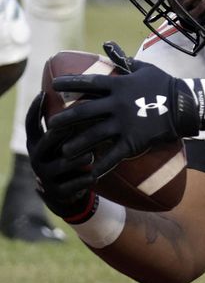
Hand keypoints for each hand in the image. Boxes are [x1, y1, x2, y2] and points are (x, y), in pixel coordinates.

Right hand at [24, 93, 97, 223]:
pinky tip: (95, 177)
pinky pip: (71, 185)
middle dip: (58, 133)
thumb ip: (69, 124)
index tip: (43, 93)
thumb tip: (84, 91)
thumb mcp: (65, 141)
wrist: (67, 191)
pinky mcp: (57, 191)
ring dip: (76, 159)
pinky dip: (83, 180)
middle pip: (46, 142)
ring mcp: (45, 176)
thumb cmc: (69, 156)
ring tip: (91, 155)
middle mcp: (37, 158)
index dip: (34, 109)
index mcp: (37, 143)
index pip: (31, 124)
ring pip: (60, 165)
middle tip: (73, 124)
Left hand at [47, 41, 204, 178]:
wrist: (187, 106)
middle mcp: (117, 105)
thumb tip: (108, 45)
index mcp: (119, 85)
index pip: (88, 83)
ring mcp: (124, 123)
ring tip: (64, 152)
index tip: (53, 85)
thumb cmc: (166, 84)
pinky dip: (102, 166)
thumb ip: (124, 59)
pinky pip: (114, 155)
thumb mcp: (145, 68)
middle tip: (51, 125)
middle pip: (84, 112)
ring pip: (93, 136)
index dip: (70, 83)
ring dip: (76, 144)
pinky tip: (91, 174)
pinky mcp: (133, 140)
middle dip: (65, 119)